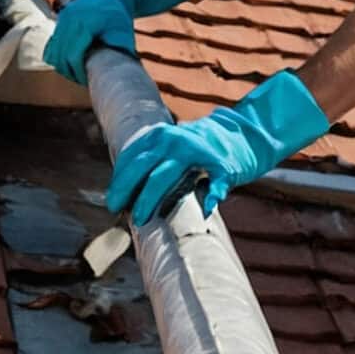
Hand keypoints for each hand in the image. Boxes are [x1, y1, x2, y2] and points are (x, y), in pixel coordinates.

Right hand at [44, 0, 134, 83]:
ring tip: (76, 73)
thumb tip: (118, 75)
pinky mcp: (62, 18)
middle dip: (69, 71)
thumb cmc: (121, 17)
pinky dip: (57, 56)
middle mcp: (71, 19)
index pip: (73, 55)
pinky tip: (70, 63)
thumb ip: (119, 53)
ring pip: (53, 50)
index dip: (78, 72)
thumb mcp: (124, 35)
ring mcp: (64, 18)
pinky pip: (53, 43)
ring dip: (62, 65)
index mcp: (85, 24)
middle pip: (60, 55)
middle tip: (82, 80)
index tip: (87, 81)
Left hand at [106, 71, 329, 224]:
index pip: (131, 158)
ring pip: (167, 176)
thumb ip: (151, 163)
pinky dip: (211, 196)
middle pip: (144, 168)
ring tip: (142, 218)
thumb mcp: (171, 148)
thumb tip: (122, 194)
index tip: (113, 201)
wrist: (241, 137)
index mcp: (160, 135)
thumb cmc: (198, 152)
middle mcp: (176, 140)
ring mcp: (200, 152)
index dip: (119, 181)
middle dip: (128, 192)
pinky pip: (215, 183)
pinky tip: (206, 208)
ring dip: (151, 199)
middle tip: (120, 212)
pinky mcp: (224, 167)